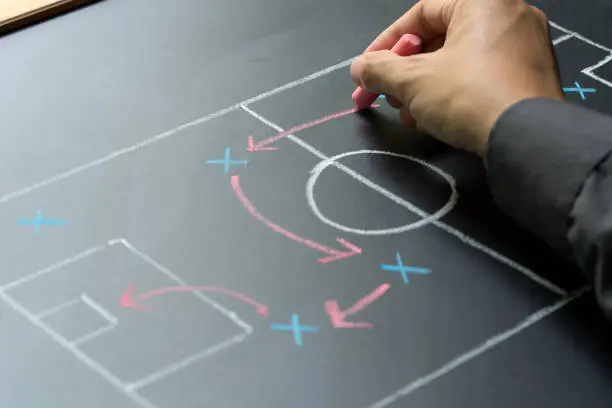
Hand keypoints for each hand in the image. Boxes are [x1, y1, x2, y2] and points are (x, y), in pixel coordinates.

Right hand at [350, 0, 563, 156]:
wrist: (526, 140)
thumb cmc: (469, 96)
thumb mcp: (412, 81)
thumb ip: (379, 70)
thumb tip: (359, 69)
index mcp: (483, 1)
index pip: (420, 14)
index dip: (386, 44)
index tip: (368, 69)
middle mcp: (510, 15)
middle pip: (440, 39)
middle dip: (406, 72)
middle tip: (388, 95)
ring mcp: (526, 47)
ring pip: (460, 61)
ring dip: (426, 87)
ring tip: (409, 114)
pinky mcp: (532, 77)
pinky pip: (482, 77)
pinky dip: (453, 94)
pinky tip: (436, 120)